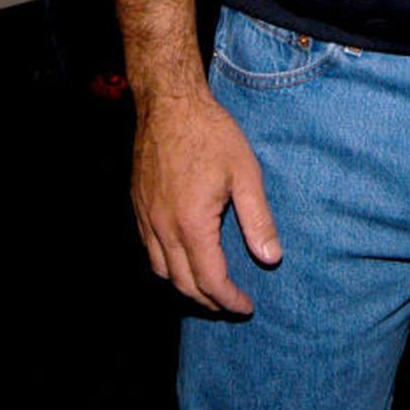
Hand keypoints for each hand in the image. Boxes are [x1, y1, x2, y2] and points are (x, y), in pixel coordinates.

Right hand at [132, 87, 281, 312]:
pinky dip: (167, 266)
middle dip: (208, 300)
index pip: (210, 280)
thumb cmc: (211, 133)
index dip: (229, 299)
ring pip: (161, 270)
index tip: (246, 306)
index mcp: (192, 223)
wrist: (170, 103)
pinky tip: (183, 259)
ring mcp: (146, 217)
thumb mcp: (245, 173)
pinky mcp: (138, 206)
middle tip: (230, 305)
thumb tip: (271, 258)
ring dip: (185, 287)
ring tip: (208, 289)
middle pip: (183, 283)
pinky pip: (149, 250)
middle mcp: (163, 227)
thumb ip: (258, 219)